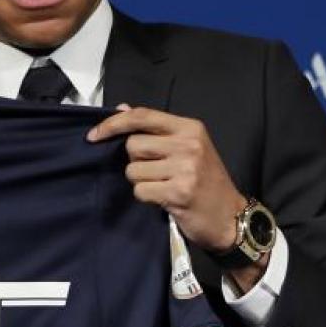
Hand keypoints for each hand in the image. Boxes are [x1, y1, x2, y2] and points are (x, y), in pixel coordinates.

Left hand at [88, 105, 261, 284]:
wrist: (231, 217)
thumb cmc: (206, 180)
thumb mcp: (188, 147)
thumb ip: (155, 129)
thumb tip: (121, 109)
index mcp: (190, 127)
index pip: (142, 116)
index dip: (113, 123)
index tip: (94, 135)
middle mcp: (188, 144)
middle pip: (133, 145)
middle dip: (135, 161)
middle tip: (155, 171)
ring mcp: (185, 169)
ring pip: (133, 170)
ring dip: (141, 182)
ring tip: (163, 186)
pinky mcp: (178, 193)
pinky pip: (141, 191)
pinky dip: (147, 197)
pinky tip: (165, 199)